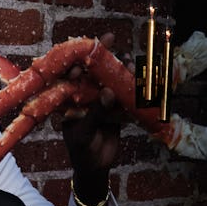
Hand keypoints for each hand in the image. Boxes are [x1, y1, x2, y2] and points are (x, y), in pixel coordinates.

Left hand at [61, 32, 125, 184]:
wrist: (95, 167)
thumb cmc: (82, 150)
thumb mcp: (84, 133)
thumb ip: (95, 113)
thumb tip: (108, 92)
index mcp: (69, 99)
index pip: (70, 74)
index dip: (78, 59)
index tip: (86, 49)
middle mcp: (83, 96)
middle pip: (91, 71)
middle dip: (100, 55)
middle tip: (109, 39)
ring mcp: (100, 100)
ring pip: (109, 79)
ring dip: (118, 68)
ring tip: (127, 59)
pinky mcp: (115, 108)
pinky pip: (123, 93)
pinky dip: (130, 84)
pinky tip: (138, 74)